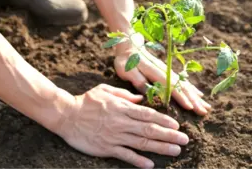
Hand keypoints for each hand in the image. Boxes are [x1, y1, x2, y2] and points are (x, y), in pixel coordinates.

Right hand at [55, 84, 188, 168]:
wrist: (66, 115)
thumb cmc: (86, 101)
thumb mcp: (104, 90)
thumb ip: (124, 94)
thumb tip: (140, 98)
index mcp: (122, 108)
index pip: (147, 114)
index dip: (164, 121)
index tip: (176, 126)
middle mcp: (121, 122)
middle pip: (149, 130)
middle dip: (168, 135)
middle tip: (184, 141)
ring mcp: (114, 136)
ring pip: (141, 143)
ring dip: (160, 148)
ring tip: (175, 151)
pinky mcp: (106, 147)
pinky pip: (125, 155)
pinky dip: (138, 160)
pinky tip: (150, 165)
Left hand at [114, 42, 210, 114]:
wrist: (129, 45)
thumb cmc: (126, 61)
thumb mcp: (127, 71)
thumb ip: (138, 80)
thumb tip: (148, 93)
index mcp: (155, 72)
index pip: (171, 86)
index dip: (181, 97)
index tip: (190, 107)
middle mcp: (165, 71)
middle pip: (182, 86)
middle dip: (193, 99)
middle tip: (203, 112)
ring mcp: (168, 71)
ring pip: (185, 84)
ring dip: (195, 96)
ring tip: (206, 106)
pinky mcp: (167, 71)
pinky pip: (182, 81)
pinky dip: (192, 88)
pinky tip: (199, 95)